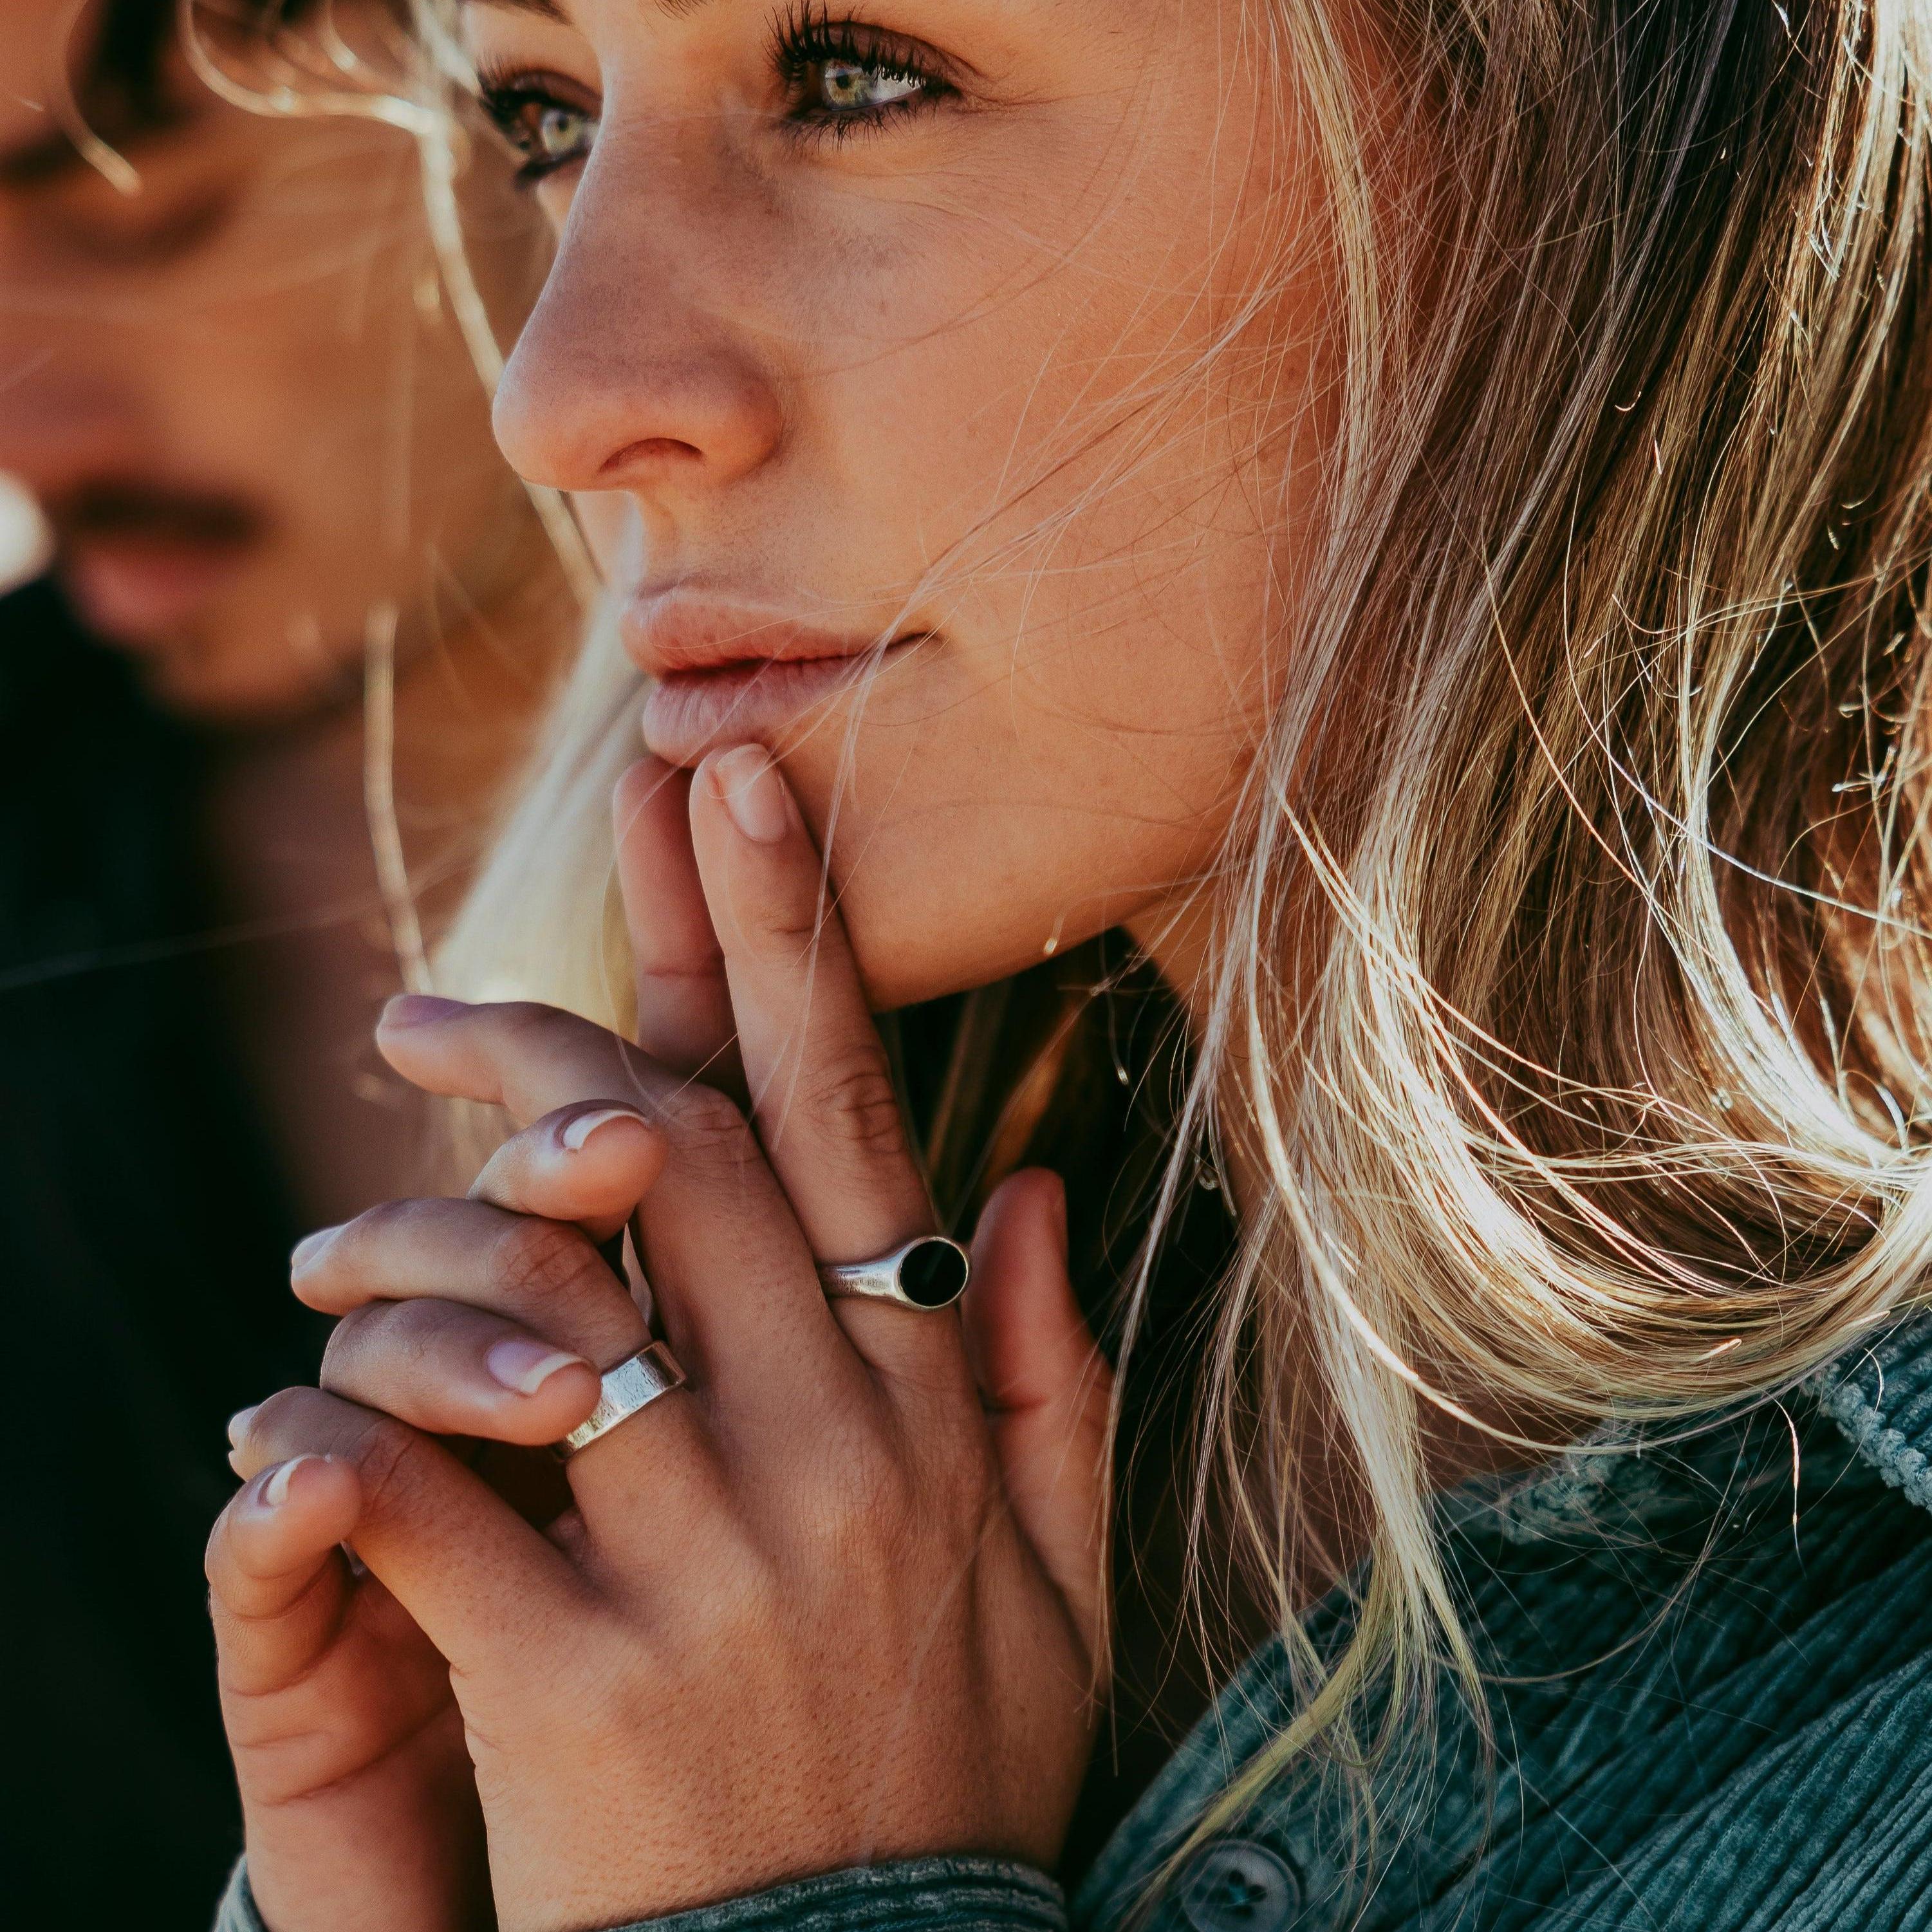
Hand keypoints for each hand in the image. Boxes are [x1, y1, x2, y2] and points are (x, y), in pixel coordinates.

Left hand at [227, 744, 1113, 1931]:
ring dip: (418, 1229)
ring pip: (547, 1306)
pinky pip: (430, 1507)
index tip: (729, 788)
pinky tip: (285, 1405)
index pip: (851, 1128)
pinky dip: (345, 1435)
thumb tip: (1034, 1190)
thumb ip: (1055, 1378)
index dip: (789, 943)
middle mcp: (827, 1457)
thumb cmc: (952, 1776)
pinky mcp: (578, 1691)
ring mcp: (704, 1569)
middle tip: (423, 999)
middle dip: (552, 1042)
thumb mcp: (1063, 1581)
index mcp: (928, 1416)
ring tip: (326, 1220)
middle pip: (677, 1169)